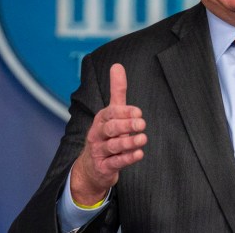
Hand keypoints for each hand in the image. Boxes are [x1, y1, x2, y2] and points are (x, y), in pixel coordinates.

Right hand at [71, 63, 146, 204]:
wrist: (91, 168)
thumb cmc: (106, 135)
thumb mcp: (111, 113)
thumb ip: (117, 91)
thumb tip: (117, 65)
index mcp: (101, 119)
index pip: (110, 113)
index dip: (124, 112)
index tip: (139, 112)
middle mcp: (97, 134)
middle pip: (110, 128)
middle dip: (126, 125)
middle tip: (142, 123)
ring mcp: (99, 152)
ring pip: (113, 146)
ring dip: (129, 142)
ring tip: (143, 138)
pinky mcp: (103, 167)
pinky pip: (115, 163)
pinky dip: (127, 158)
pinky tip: (139, 154)